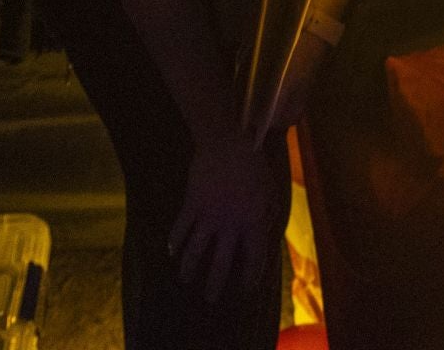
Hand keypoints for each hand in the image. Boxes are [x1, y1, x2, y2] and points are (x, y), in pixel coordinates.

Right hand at [169, 133, 279, 303]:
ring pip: (196, 251)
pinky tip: (172, 253)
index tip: (245, 290)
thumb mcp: (271, 192)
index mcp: (254, 223)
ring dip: (189, 269)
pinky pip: (180, 229)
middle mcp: (230, 225)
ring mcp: (209, 216)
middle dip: (215, 285)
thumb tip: (264, 237)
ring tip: (186, 280)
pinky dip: (175, 243)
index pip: (253, 260)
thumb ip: (268, 218)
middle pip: (221, 263)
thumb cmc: (254, 167)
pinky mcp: (192, 205)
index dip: (249, 278)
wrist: (227, 143)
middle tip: (211, 299)